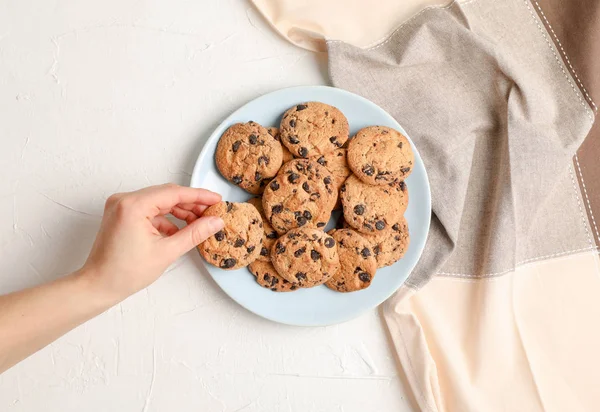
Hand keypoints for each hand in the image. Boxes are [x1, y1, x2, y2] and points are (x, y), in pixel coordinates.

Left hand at [82, 183, 223, 303]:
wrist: (98, 285)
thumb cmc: (125, 272)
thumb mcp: (167, 252)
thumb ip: (194, 233)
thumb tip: (215, 222)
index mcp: (133, 205)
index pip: (174, 193)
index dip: (199, 196)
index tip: (216, 200)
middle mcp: (125, 199)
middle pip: (167, 194)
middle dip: (190, 204)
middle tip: (211, 214)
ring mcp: (121, 205)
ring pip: (159, 201)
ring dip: (179, 211)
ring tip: (198, 223)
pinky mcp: (121, 213)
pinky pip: (149, 209)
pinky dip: (165, 218)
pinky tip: (178, 231)